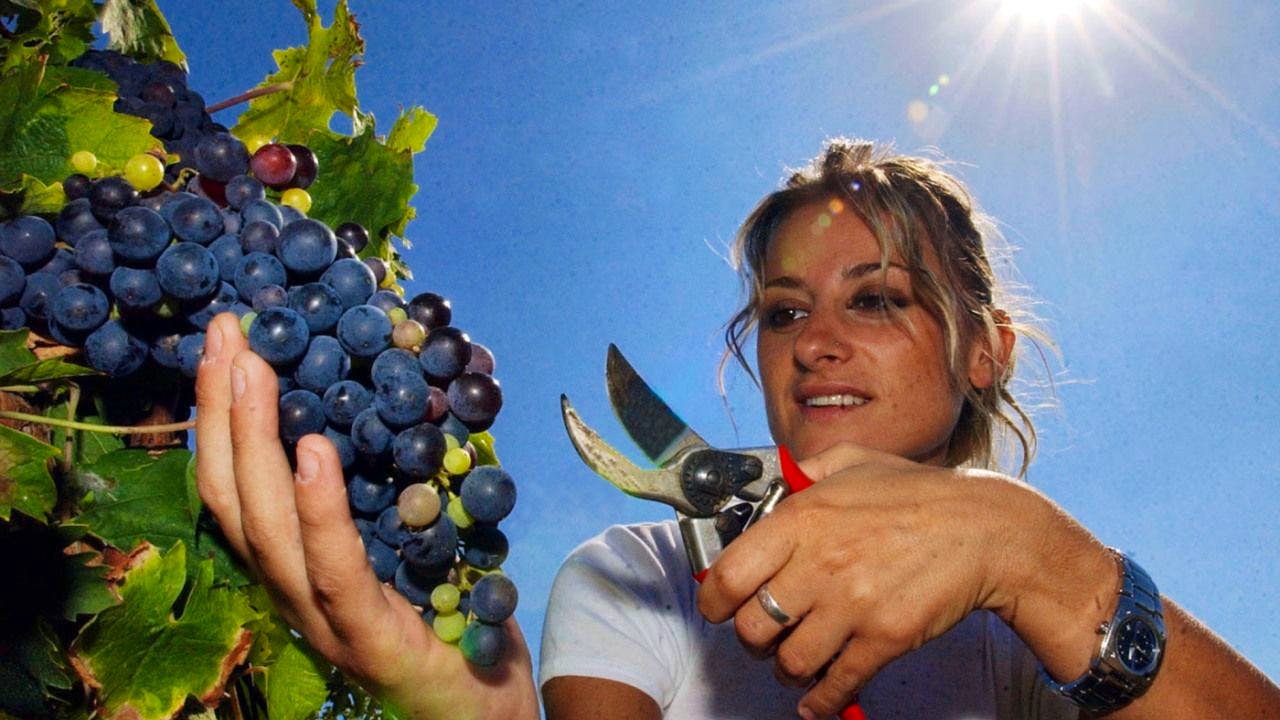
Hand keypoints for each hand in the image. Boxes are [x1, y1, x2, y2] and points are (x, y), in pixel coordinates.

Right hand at [195, 313, 538, 719]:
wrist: (490, 709)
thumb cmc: (458, 614)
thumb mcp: (416, 530)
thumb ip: (392, 475)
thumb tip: (400, 384)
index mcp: (295, 565)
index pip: (237, 487)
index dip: (221, 415)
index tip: (228, 341)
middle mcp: (293, 594)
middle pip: (233, 499)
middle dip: (223, 410)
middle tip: (228, 333)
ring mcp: (325, 623)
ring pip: (267, 530)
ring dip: (253, 442)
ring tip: (253, 371)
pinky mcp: (371, 641)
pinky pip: (334, 569)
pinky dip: (318, 510)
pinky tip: (313, 452)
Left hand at [697, 442, 1103, 718]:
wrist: (986, 530)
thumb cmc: (919, 495)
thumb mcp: (854, 461)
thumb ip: (806, 470)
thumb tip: (774, 481)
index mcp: (803, 519)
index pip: (729, 575)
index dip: (714, 599)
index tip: (717, 605)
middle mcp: (821, 563)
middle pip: (752, 626)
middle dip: (751, 637)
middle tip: (762, 632)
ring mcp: (852, 604)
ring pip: (790, 660)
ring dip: (787, 666)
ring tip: (796, 657)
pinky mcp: (884, 638)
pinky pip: (836, 683)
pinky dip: (820, 701)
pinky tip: (815, 701)